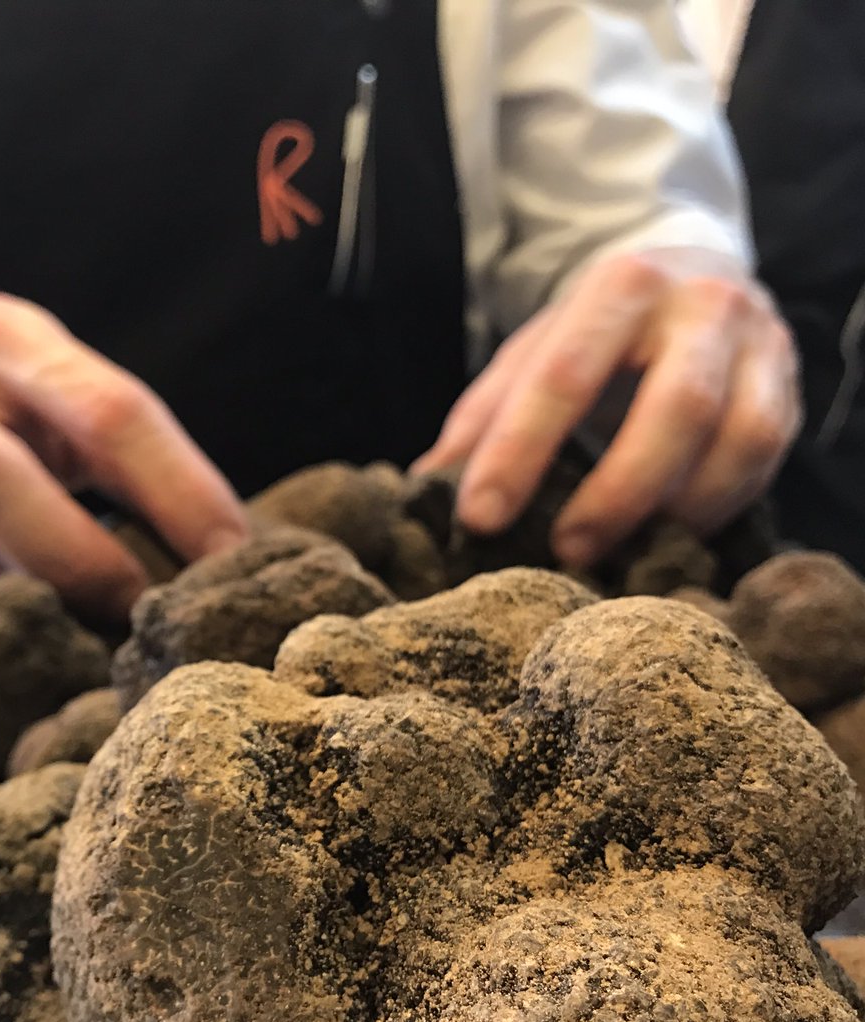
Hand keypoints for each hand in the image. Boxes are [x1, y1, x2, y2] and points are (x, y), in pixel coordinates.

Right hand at [0, 293, 248, 617]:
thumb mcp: (53, 398)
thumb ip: (123, 458)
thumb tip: (218, 562)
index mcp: (1, 333)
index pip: (109, 412)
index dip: (181, 495)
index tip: (230, 563)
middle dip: (83, 566)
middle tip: (139, 618)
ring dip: (24, 612)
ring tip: (74, 626)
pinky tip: (2, 623)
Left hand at [414, 249, 800, 565]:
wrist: (696, 276)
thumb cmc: (599, 331)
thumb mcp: (536, 351)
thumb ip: (486, 415)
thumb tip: (428, 486)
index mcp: (619, 286)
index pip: (564, 375)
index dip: (518, 452)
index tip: (478, 518)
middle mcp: (701, 306)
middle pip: (677, 407)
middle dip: (616, 492)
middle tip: (564, 550)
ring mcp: (758, 345)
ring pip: (738, 439)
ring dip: (676, 509)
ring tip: (620, 551)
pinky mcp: (787, 388)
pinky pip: (764, 461)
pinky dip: (716, 508)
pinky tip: (667, 533)